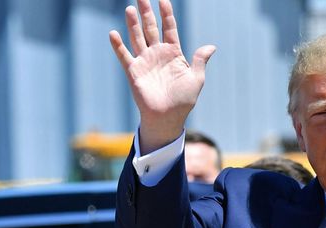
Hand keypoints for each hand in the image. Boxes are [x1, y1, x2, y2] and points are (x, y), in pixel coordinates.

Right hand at [110, 0, 215, 153]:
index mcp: (173, 53)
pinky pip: (124, 56)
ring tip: (130, 8)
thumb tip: (212, 46)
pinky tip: (113, 33)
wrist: (168, 118)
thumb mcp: (196, 78)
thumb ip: (200, 60)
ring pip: (137, 37)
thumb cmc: (184, 100)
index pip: (169, 28)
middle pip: (150, 28)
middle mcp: (157, 54)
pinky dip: (118, 45)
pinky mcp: (133, 72)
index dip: (166, 14)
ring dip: (133, 24)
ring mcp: (144, 61)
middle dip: (147, 12)